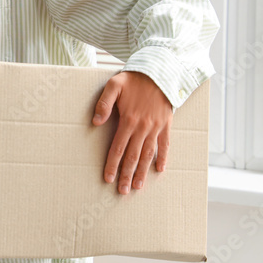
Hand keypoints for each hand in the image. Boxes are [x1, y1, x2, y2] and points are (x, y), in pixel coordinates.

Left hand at [92, 71, 172, 194]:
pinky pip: (165, 145)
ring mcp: (156, 127)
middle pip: (133, 156)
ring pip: (148, 154)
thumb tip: (95, 122)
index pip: (118, 148)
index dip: (112, 165)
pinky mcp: (166, 125)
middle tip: (122, 191)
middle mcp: (143, 128)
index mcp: (129, 121)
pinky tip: (159, 170)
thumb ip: (104, 104)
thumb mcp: (114, 85)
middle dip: (126, 175)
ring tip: (137, 186)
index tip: (108, 179)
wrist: (160, 71)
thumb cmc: (134, 79)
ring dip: (143, 172)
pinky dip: (163, 158)